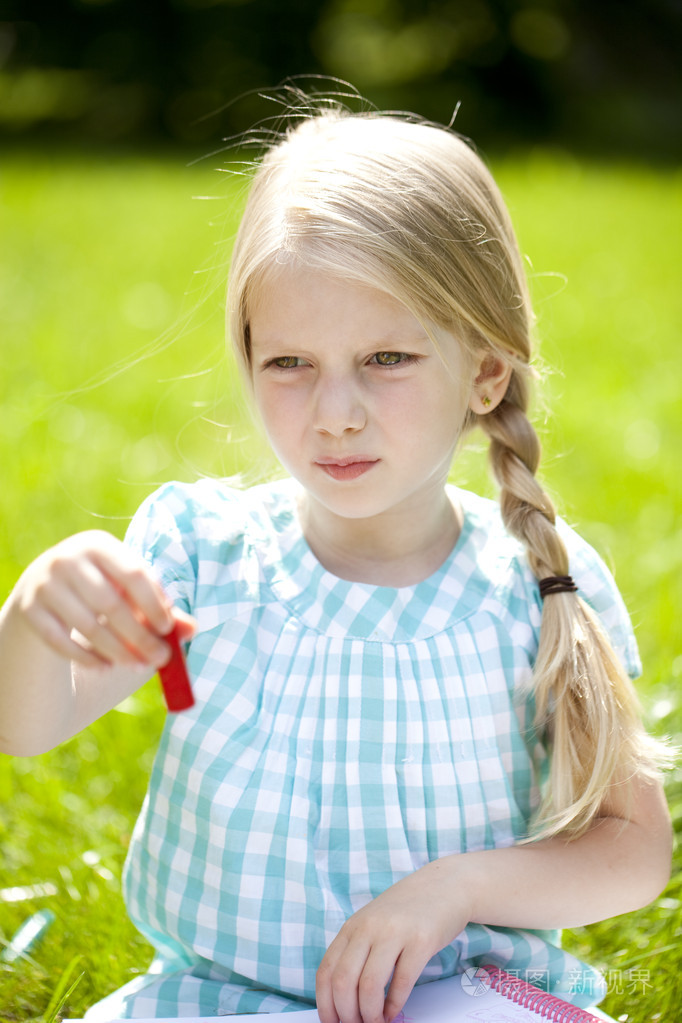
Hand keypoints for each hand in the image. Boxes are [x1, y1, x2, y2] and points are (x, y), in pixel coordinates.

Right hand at [13, 530, 192, 669]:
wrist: (43, 588)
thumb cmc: (100, 588)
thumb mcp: (127, 590)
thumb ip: (159, 607)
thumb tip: (192, 629)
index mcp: (98, 544)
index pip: (134, 574)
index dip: (154, 603)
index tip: (169, 630)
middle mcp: (68, 558)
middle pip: (111, 604)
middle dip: (139, 636)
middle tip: (159, 659)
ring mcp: (45, 584)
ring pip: (88, 626)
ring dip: (117, 651)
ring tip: (137, 665)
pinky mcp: (30, 610)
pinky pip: (62, 642)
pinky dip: (87, 658)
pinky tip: (105, 667)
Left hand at [316, 859, 469, 1022]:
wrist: (445, 885)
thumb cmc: (407, 910)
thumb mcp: (373, 923)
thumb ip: (358, 951)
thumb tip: (343, 998)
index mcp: (353, 926)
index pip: (327, 970)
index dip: (325, 1004)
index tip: (332, 1022)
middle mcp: (369, 927)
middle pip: (343, 981)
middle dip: (347, 1014)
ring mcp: (394, 932)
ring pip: (369, 985)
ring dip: (370, 1014)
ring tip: (376, 1022)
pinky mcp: (421, 940)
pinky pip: (401, 982)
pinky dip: (394, 1005)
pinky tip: (394, 1012)